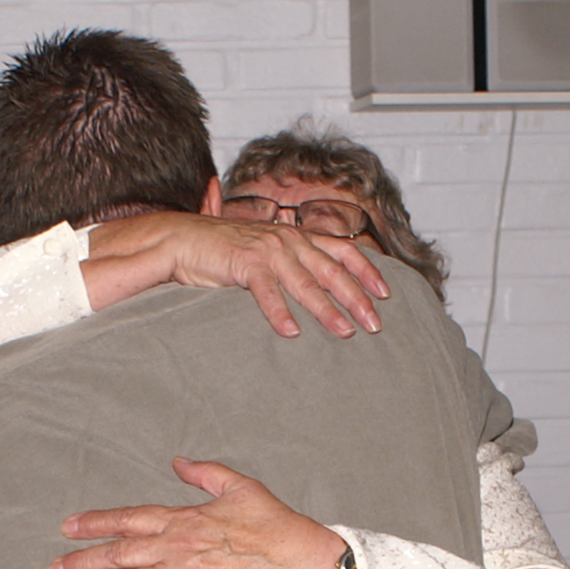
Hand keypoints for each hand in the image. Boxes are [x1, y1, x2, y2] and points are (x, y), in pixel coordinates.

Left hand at [52, 458, 349, 568]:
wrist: (307, 567)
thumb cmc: (280, 528)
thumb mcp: (242, 488)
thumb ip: (206, 474)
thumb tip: (178, 462)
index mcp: (185, 519)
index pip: (129, 519)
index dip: (95, 524)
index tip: (68, 529)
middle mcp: (177, 549)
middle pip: (118, 555)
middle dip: (81, 562)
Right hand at [81, 214, 387, 337]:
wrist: (182, 238)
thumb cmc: (225, 251)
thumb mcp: (266, 254)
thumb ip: (292, 265)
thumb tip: (317, 285)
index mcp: (296, 236)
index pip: (342, 250)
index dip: (367, 271)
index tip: (386, 293)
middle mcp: (287, 239)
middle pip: (332, 271)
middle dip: (357, 298)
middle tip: (375, 324)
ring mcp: (267, 249)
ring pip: (305, 283)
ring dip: (327, 310)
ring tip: (345, 332)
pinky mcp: (244, 262)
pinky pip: (267, 291)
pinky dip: (280, 313)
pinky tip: (292, 333)